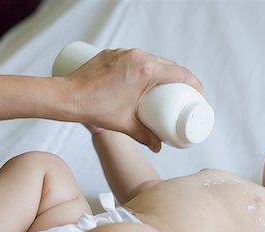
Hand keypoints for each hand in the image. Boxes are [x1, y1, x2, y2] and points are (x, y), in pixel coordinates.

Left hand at [66, 48, 203, 151]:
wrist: (66, 96)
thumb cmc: (94, 109)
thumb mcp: (125, 124)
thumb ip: (145, 136)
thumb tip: (159, 147)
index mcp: (145, 70)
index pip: (180, 73)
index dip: (194, 84)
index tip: (197, 95)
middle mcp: (138, 56)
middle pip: (169, 65)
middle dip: (180, 79)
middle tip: (184, 95)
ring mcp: (125, 52)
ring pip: (154, 59)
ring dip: (164, 71)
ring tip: (167, 88)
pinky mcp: (115, 53)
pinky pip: (139, 58)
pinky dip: (148, 67)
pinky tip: (147, 78)